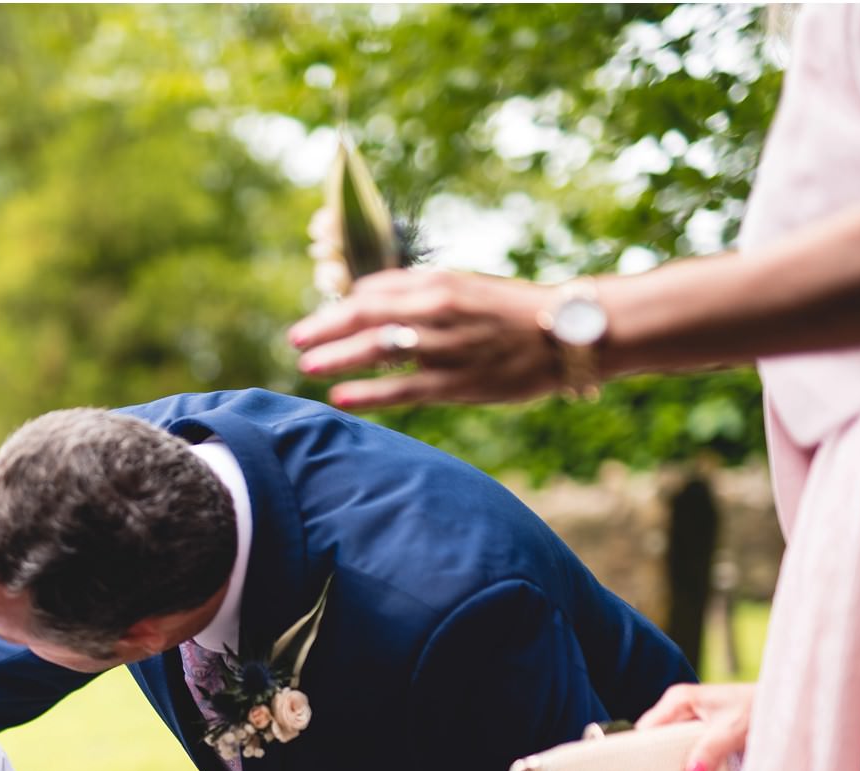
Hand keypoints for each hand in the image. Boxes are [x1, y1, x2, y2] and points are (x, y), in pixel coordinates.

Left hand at [289, 269, 563, 408]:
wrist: (565, 335)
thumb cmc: (508, 310)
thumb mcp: (462, 287)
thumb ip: (415, 291)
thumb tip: (364, 295)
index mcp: (438, 284)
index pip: (373, 291)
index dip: (340, 306)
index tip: (319, 320)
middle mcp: (438, 311)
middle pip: (366, 316)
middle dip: (325, 328)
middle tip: (295, 338)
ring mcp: (446, 349)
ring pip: (378, 351)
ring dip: (336, 357)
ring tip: (305, 365)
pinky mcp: (457, 384)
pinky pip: (402, 391)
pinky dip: (368, 394)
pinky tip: (340, 396)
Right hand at [635, 681, 755, 770]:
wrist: (781, 705)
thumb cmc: (758, 709)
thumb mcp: (733, 731)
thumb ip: (711, 750)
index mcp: (678, 699)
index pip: (647, 728)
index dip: (643, 750)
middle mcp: (678, 708)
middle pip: (654, 739)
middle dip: (656, 761)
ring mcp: (687, 720)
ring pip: (667, 746)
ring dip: (673, 765)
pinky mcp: (698, 733)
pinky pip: (683, 750)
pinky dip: (687, 764)